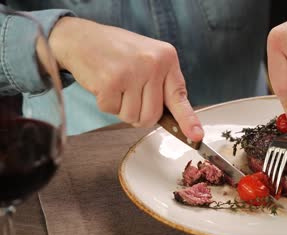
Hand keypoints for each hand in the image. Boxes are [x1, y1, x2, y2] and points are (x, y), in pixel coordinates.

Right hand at [48, 17, 203, 140]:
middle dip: (139, 114)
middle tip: (129, 94)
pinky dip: (106, 103)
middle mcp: (153, 64)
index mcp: (167, 58)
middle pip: (152, 116)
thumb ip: (161, 84)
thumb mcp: (149, 58)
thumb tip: (173, 121)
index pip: (179, 97)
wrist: (83, 38)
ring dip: (122, 109)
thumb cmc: (118, 53)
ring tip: (117, 85)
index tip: (196, 136)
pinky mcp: (110, 81)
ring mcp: (132, 72)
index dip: (188, 120)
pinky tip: (104, 84)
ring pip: (132, 117)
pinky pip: (112, 111)